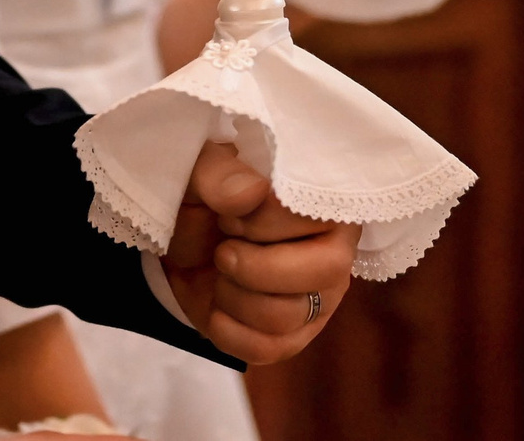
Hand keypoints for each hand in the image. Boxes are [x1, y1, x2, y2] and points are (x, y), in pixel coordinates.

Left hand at [163, 140, 357, 363]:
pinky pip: (270, 349)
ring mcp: (321, 298)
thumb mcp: (200, 174)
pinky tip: (218, 307)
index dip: (262, 221)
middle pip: (325, 271)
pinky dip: (229, 331)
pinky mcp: (298, 335)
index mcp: (323, 199)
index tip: (229, 215)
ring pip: (288, 315)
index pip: (316, 216)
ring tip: (221, 274)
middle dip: (256, 267)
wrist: (186, 246)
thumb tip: (252, 192)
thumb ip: (219, 174)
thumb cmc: (207, 198)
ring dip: (235, 297)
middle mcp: (337, 249)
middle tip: (223, 251)